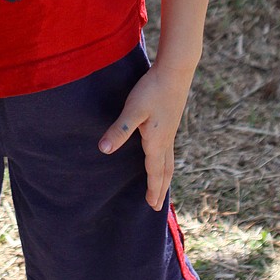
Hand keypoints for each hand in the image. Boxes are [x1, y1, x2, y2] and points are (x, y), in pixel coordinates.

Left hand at [98, 63, 192, 210]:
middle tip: (159, 207)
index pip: (154, 171)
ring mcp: (170, 131)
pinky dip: (166, 161)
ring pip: (169, 160)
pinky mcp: (170, 121)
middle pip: (165, 171)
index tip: (152, 205)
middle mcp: (166, 140)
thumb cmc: (152, 90)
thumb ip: (119, 130)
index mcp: (157, 141)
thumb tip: (104, 149)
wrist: (175, 72)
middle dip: (161, 189)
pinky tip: (161, 155)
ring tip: (163, 186)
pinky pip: (169, 150)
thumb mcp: (133, 110)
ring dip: (165, 176)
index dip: (152, 188)